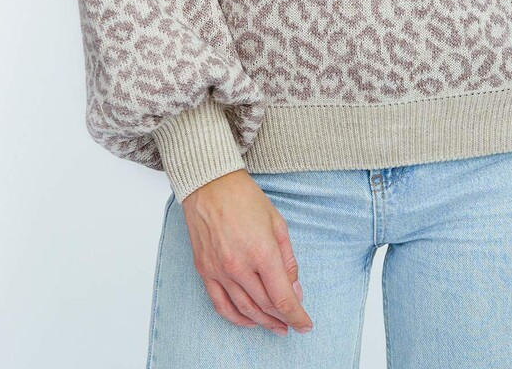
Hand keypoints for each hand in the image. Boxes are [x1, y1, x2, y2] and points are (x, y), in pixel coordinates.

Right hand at [181, 169, 313, 335]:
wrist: (210, 184)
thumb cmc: (246, 198)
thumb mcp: (277, 223)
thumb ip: (288, 259)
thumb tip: (295, 289)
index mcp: (262, 252)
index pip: (282, 297)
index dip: (297, 315)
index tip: (306, 325)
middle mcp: (239, 266)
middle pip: (264, 306)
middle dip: (282, 319)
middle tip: (292, 323)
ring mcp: (219, 271)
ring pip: (243, 310)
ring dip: (262, 322)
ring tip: (276, 327)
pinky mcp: (204, 271)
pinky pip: (220, 304)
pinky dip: (236, 318)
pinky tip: (248, 320)